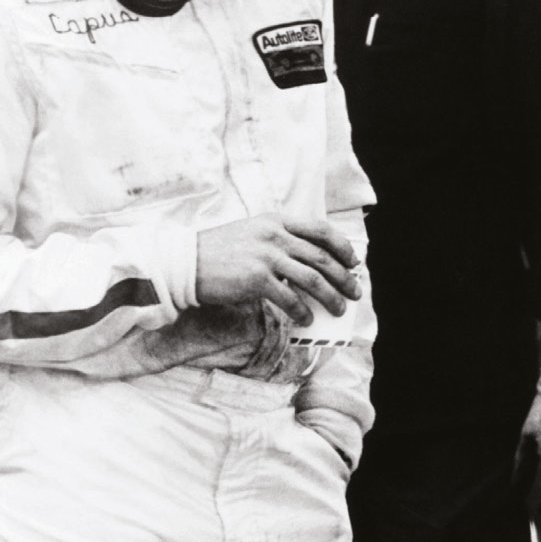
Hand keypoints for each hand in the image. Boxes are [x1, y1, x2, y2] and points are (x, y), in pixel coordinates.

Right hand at [195, 215, 360, 324]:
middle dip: (345, 278)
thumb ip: (281, 242)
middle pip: (323, 258)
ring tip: (339, 310)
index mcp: (276, 221)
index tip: (354, 262)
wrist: (185, 263)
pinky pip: (290, 298)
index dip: (342, 247)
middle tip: (355, 292)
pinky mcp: (256, 279)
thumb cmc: (220, 252)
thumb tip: (312, 266)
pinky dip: (303, 311)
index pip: (321, 230)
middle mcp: (275, 236)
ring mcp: (266, 256)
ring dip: (331, 297)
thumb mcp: (253, 234)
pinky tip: (307, 319)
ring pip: (313, 279)